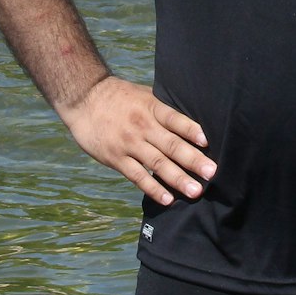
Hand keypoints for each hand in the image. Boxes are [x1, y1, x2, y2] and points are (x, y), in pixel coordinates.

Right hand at [59, 76, 214, 205]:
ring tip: (196, 191)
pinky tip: (168, 199)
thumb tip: (193, 123)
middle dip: (193, 160)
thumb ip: (164, 109)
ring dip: (178, 178)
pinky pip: (137, 176)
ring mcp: (129, 143)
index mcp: (152, 107)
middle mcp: (142, 126)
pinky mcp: (116, 158)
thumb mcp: (144, 95)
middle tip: (212, 173)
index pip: (175, 119)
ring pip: (157, 163)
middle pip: (171, 144)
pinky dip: (153, 188)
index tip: (208, 142)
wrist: (84, 98)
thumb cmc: (119, 97)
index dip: (191, 130)